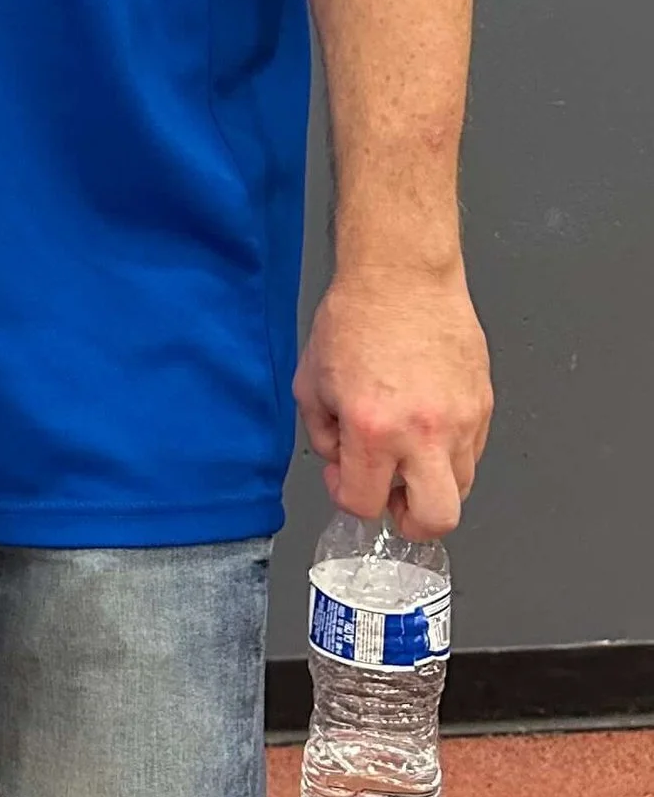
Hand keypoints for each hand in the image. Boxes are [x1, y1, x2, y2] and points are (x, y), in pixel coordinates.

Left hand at [296, 258, 492, 537]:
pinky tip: (425, 426)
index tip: (345, 480)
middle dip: (410, 520)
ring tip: (408, 455)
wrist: (402, 277)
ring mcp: (461, 420)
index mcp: (373, 429)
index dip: (349, 498)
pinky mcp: (484, 405)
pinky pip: (473, 452)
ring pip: (461, 488)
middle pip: (436, 519)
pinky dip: (450, 453)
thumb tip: (342, 467)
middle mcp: (423, 432)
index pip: (365, 503)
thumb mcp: (312, 383)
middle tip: (393, 499)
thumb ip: (324, 437)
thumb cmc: (356, 319)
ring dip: (432, 484)